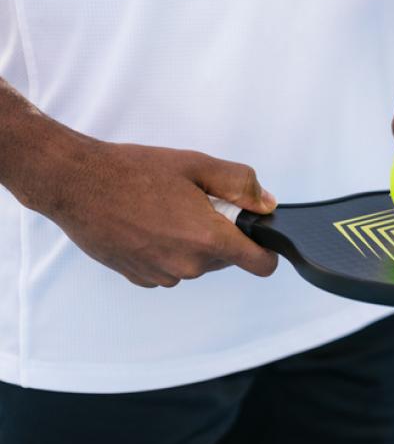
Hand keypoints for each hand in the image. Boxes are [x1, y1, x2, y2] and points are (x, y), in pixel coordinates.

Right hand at [28, 134, 277, 287]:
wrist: (77, 183)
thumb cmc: (133, 171)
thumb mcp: (197, 165)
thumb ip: (240, 185)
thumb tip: (265, 204)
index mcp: (208, 239)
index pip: (260, 265)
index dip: (265, 251)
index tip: (258, 237)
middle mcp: (188, 265)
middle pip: (227, 259)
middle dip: (220, 234)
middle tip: (195, 205)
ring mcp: (162, 274)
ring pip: (197, 263)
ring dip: (191, 243)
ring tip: (165, 211)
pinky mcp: (140, 278)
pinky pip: (169, 268)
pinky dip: (167, 250)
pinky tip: (147, 225)